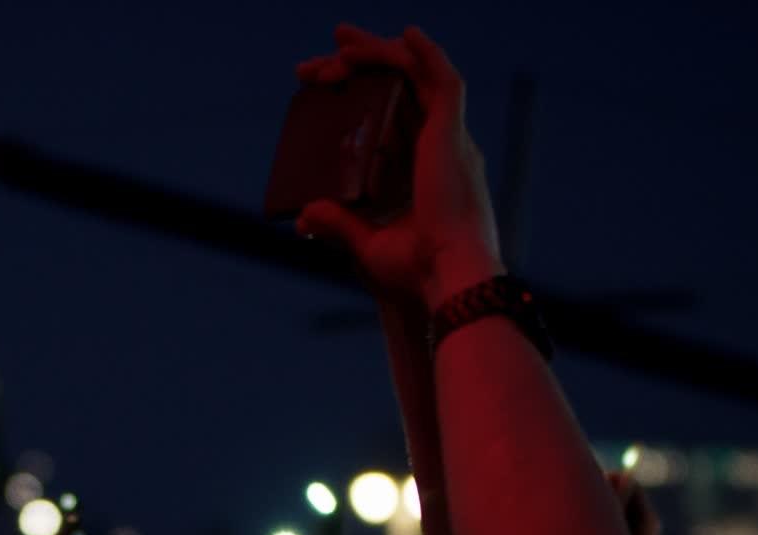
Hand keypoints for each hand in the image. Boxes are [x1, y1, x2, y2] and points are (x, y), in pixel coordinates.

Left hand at [292, 25, 504, 304]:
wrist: (447, 278)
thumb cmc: (418, 272)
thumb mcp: (367, 244)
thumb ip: (340, 224)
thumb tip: (305, 217)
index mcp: (428, 171)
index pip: (396, 117)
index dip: (363, 97)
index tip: (325, 88)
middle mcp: (444, 148)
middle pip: (404, 88)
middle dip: (365, 65)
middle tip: (326, 56)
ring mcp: (451, 139)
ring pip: (418, 76)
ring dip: (380, 53)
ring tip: (341, 40)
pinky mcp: (452, 135)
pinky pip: (443, 80)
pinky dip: (427, 54)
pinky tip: (405, 33)